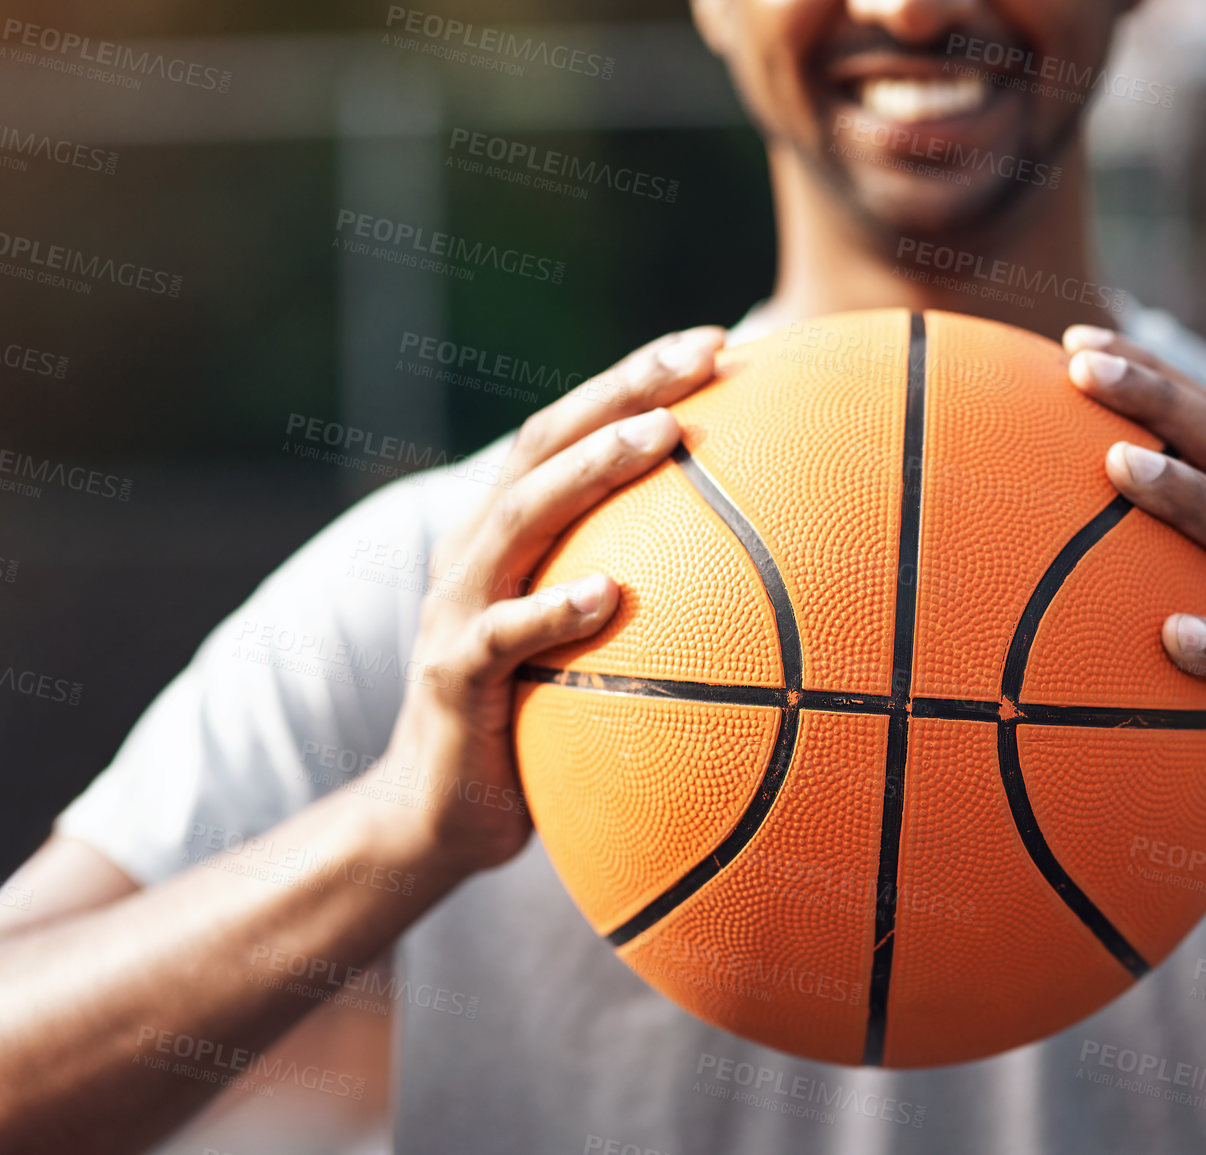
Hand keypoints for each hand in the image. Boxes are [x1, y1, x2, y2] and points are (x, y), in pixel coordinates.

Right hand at [380, 325, 726, 877]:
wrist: (437, 815)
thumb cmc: (534, 723)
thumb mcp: (588, 645)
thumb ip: (642, 592)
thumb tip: (768, 573)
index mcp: (510, 531)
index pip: (574, 428)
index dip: (637, 376)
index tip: (722, 340)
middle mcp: (477, 549)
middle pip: (547, 442)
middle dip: (625, 388)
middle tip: (704, 354)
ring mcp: (457, 607)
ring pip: (522, 516)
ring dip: (593, 469)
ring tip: (663, 435)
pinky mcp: (451, 675)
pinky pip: (504, 635)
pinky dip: (554, 610)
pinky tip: (610, 594)